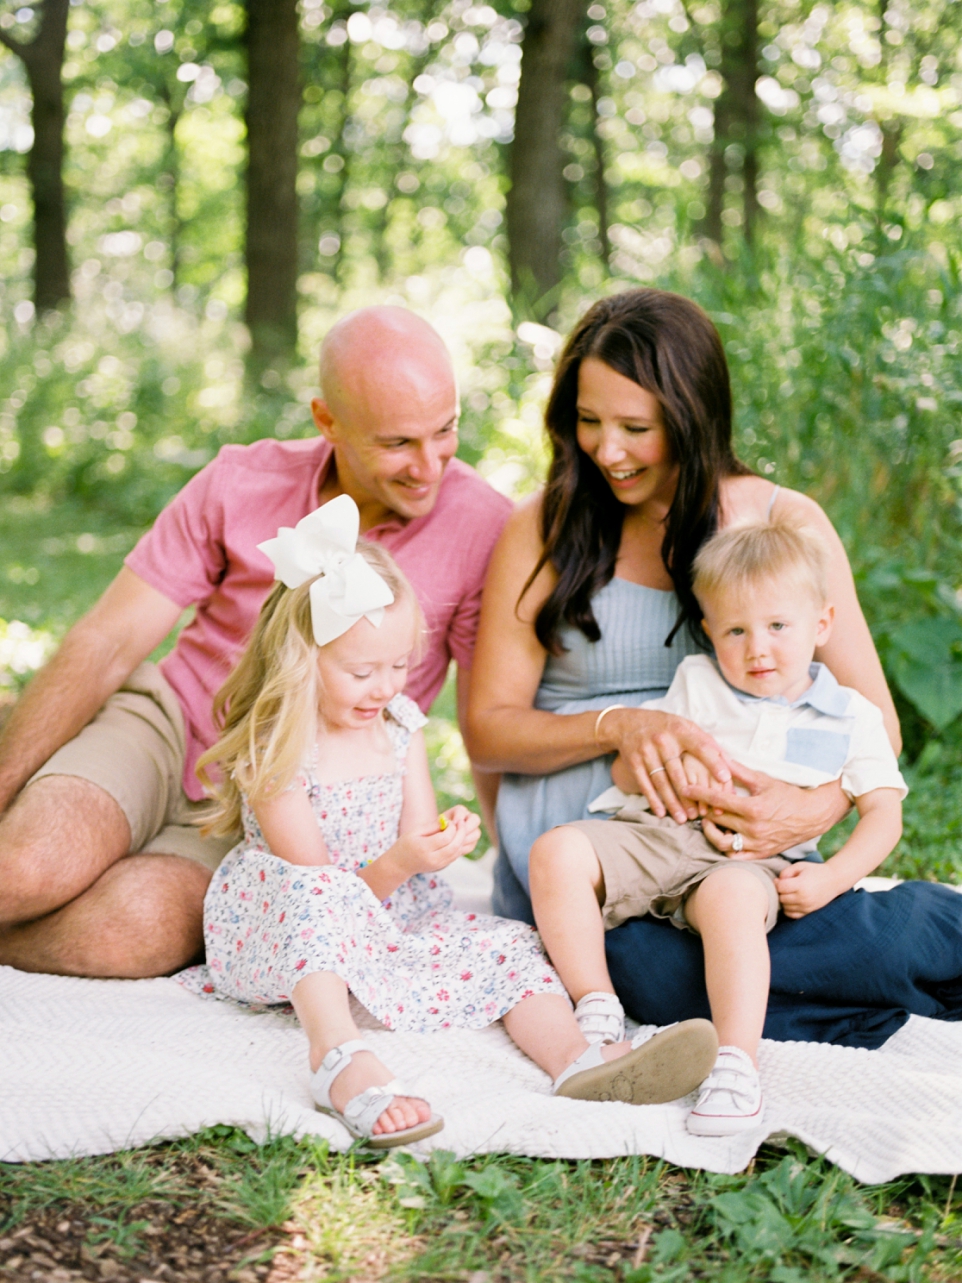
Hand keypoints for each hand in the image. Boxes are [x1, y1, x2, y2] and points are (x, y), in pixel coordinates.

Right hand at [388, 806, 480, 877]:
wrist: (400, 864)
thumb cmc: (405, 844)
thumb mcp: (415, 831)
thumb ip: (432, 826)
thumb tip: (448, 820)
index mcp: (424, 848)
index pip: (446, 838)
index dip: (452, 828)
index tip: (451, 821)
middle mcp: (432, 858)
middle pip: (454, 846)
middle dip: (461, 833)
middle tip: (462, 823)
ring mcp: (437, 864)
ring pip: (456, 852)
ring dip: (461, 839)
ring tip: (460, 829)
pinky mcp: (441, 866)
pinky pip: (454, 856)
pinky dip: (458, 846)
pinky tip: (457, 838)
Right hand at [605, 708, 731, 825]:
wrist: (628, 722)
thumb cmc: (665, 727)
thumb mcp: (685, 726)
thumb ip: (706, 742)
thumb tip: (729, 760)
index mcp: (680, 730)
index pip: (700, 747)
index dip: (713, 762)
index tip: (725, 778)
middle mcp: (662, 740)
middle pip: (677, 771)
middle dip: (689, 794)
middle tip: (699, 814)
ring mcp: (646, 751)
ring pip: (661, 781)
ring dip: (672, 802)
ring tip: (682, 819)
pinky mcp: (633, 761)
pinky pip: (644, 784)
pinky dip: (653, 799)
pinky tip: (661, 812)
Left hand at [686, 763, 849, 859]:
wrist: (812, 815)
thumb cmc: (788, 795)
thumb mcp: (763, 780)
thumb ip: (738, 771)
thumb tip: (719, 755)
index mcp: (753, 808)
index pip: (718, 801)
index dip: (698, 793)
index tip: (685, 788)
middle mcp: (754, 828)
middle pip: (717, 822)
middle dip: (704, 813)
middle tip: (698, 805)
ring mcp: (758, 844)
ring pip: (723, 845)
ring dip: (712, 834)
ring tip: (710, 823)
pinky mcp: (762, 854)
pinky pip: (736, 856)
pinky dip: (726, 848)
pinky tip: (725, 836)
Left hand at [776, 861, 843, 917]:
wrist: (834, 880)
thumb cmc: (815, 871)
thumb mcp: (800, 866)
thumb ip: (786, 872)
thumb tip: (777, 881)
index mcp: (801, 885)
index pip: (780, 888)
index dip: (777, 883)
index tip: (779, 880)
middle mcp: (804, 898)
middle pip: (781, 898)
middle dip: (780, 892)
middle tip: (784, 886)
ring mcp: (807, 907)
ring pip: (785, 908)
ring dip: (784, 901)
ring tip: (788, 893)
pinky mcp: (809, 912)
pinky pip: (792, 915)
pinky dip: (789, 909)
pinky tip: (792, 901)